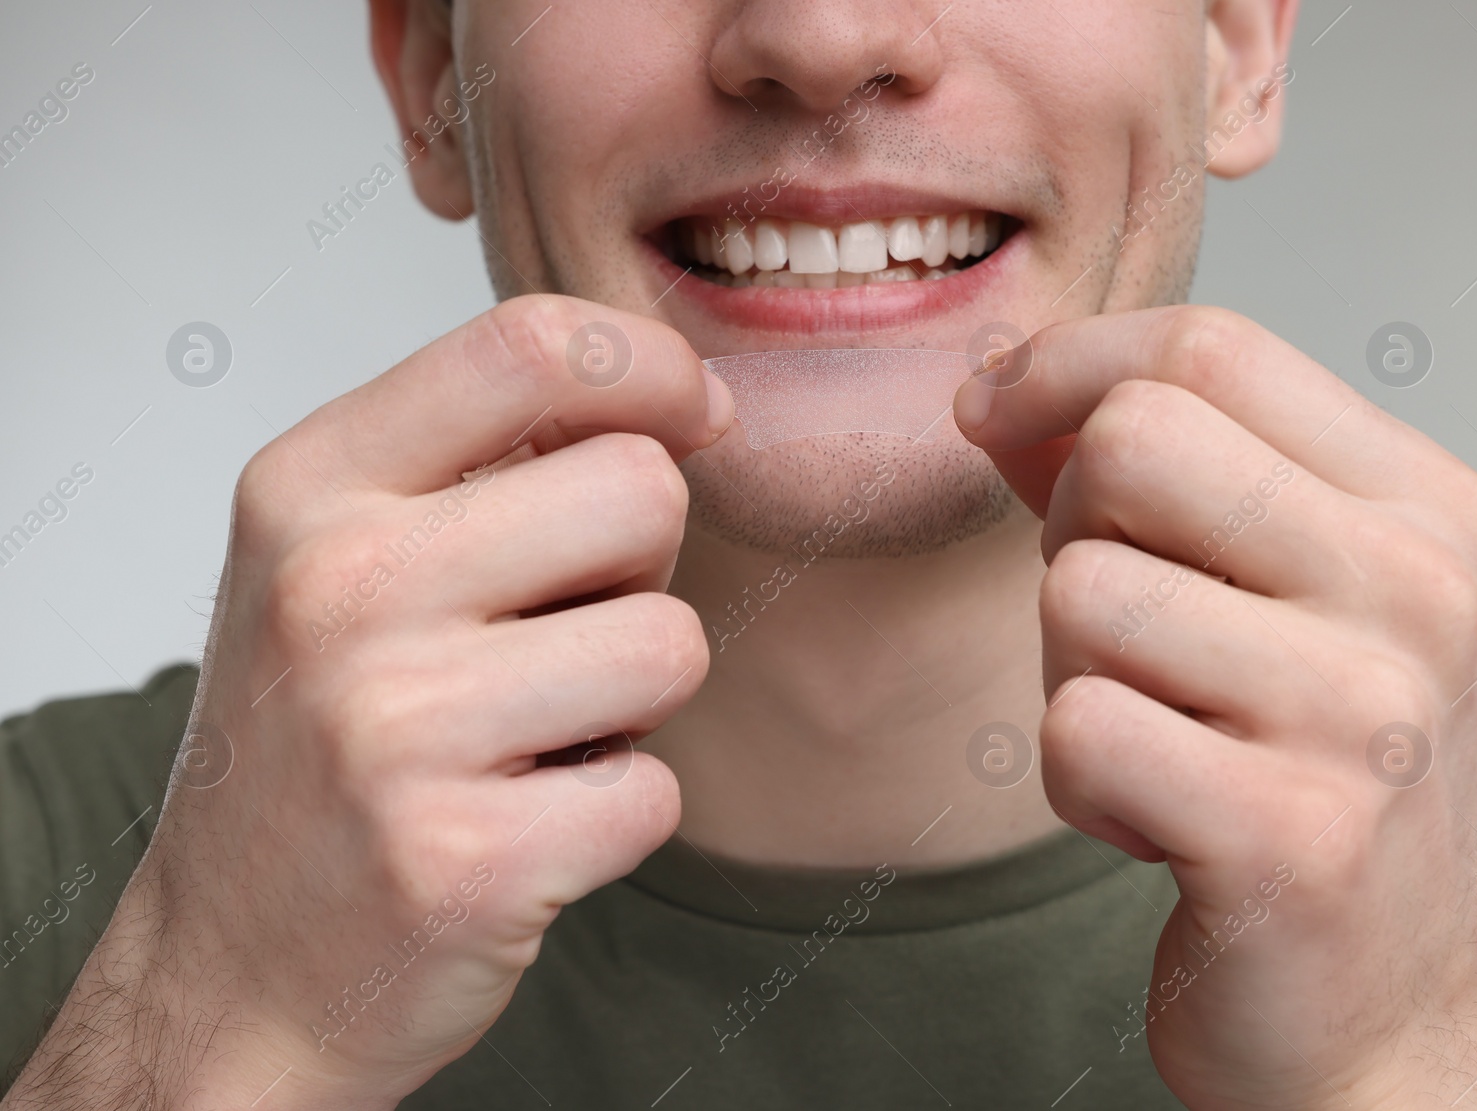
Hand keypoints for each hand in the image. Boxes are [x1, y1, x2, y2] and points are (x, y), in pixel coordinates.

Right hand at [3, 296, 732, 1109]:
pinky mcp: (468, 861)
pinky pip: (659, 789)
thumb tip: (676, 399)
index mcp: (310, 490)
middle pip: (643, 491)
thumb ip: (477, 461)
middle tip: (563, 631)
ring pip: (671, 645)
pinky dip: (618, 813)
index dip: (653, 367)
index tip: (695, 414)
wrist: (234, 969)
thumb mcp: (334, 559)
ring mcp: (396, 730)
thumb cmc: (313, 746)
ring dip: (636, 700)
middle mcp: (340, 591)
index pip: (529, 346)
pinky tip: (527, 824)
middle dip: (641, 565)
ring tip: (535, 733)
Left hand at [955, 306, 1476, 1108]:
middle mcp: (1416, 593)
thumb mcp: (1273, 594)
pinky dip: (1077, 780)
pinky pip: (1072, 727)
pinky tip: (1156, 820)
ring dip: (1072, 673)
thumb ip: (1159, 477)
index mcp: (1424, 508)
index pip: (1210, 347)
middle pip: (1131, 440)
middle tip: (1121, 628)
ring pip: (1080, 591)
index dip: (1064, 364)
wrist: (1384, 1007)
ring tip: (1162, 740)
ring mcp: (1363, 717)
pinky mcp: (1289, 838)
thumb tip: (1004, 387)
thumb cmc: (1309, 778)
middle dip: (1069, 527)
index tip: (991, 412)